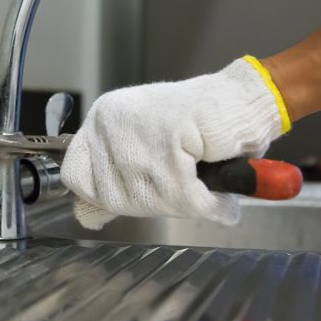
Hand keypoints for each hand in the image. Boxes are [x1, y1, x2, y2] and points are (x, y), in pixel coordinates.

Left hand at [61, 56, 290, 229]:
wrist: (244, 103)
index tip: (127, 195)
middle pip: (113, 197)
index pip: (76, 174)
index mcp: (104, 118)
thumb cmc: (202, 126)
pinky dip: (208, 203)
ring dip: (182, 200)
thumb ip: (116, 178)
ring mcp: (136, 134)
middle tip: (180, 179)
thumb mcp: (146, 150)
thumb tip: (87, 217)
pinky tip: (216, 191)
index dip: (98, 196)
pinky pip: (183, 199)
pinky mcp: (166, 146)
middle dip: (152, 199)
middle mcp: (111, 123)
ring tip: (200, 178)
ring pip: (149, 201)